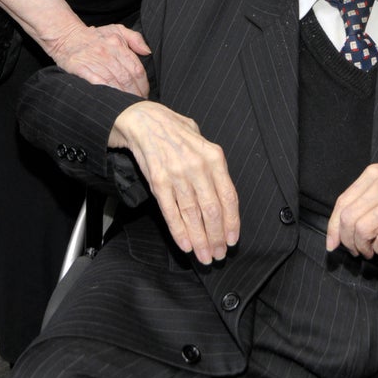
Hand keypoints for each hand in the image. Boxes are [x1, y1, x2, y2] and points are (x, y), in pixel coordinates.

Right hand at [49, 23, 150, 97]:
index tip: (144, 94)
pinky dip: (106, 93)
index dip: (143, 85)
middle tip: (137, 105)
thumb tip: (147, 52)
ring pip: (114, 83)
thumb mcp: (117, 30)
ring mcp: (94, 60)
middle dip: (134, 94)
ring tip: (127, 108)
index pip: (137, 69)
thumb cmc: (94, 36)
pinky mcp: (81, 68)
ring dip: (123, 97)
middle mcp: (108, 52)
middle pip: (127, 78)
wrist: (66, 36)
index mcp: (118, 44)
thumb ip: (135, 38)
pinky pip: (97, 83)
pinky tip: (111, 101)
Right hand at [110, 102, 239, 262]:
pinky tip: (185, 245)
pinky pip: (171, 212)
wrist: (145, 121)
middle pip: (212, 210)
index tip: (232, 239)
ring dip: (200, 240)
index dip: (232, 222)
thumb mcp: (202, 140)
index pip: (229, 196)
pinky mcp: (158, 181)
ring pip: (193, 215)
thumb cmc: (175, 130)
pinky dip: (179, 232)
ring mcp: (177, 175)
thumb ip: (214, 165)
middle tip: (218, 254)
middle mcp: (197, 166)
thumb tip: (223, 193)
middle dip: (217, 237)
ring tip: (204, 256)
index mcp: (213, 157)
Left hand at [326, 154, 377, 258]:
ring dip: (363, 248)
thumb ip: (371, 196)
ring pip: (362, 230)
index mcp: (374, 175)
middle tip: (356, 251)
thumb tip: (350, 223)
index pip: (342, 203)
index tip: (332, 244)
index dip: (332, 228)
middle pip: (348, 219)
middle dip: (347, 241)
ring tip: (371, 252)